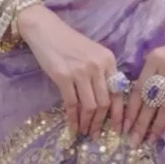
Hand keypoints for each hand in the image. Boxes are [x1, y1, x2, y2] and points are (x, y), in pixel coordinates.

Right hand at [17, 5, 126, 138]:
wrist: (46, 30)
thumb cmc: (69, 42)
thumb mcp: (92, 53)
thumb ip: (102, 73)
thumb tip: (106, 102)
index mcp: (108, 60)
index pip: (118, 92)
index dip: (119, 114)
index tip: (118, 129)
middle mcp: (97, 66)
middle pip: (104, 102)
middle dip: (101, 122)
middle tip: (96, 134)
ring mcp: (80, 71)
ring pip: (89, 106)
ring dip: (87, 123)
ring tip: (84, 132)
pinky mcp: (63, 76)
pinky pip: (71, 103)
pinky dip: (73, 118)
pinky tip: (72, 127)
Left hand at [124, 14, 164, 146]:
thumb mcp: (162, 54)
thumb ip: (150, 73)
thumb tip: (138, 100)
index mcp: (153, 60)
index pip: (138, 90)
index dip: (130, 111)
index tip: (124, 127)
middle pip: (150, 101)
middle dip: (140, 124)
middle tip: (134, 140)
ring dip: (157, 126)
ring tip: (150, 139)